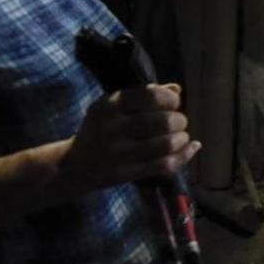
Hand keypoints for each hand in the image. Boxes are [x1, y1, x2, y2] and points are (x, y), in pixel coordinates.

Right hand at [58, 83, 200, 194]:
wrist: (73, 166)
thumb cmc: (100, 130)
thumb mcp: (113, 108)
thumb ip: (144, 95)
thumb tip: (176, 89)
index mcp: (109, 106)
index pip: (150, 96)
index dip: (170, 99)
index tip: (174, 103)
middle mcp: (112, 128)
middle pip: (162, 121)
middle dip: (179, 120)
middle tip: (179, 122)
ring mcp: (118, 154)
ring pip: (165, 144)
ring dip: (182, 139)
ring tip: (181, 137)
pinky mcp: (125, 174)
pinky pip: (163, 165)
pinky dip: (183, 156)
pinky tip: (190, 148)